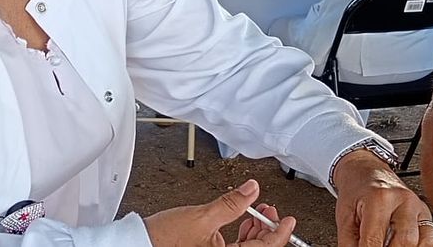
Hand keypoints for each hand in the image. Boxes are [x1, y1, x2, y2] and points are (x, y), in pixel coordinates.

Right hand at [145, 179, 294, 246]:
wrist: (143, 243)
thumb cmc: (165, 238)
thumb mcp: (203, 216)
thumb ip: (231, 203)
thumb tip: (251, 189)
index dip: (280, 233)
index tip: (288, 220)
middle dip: (269, 230)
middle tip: (271, 212)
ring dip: (257, 232)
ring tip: (258, 214)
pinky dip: (244, 235)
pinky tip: (244, 223)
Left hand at [332, 150, 432, 246]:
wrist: (366, 172)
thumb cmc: (356, 191)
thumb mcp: (345, 216)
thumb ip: (349, 242)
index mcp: (379, 198)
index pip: (375, 239)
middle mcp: (403, 200)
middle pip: (403, 242)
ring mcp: (417, 206)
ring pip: (420, 242)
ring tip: (388, 244)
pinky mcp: (426, 213)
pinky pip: (431, 240)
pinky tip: (404, 246)